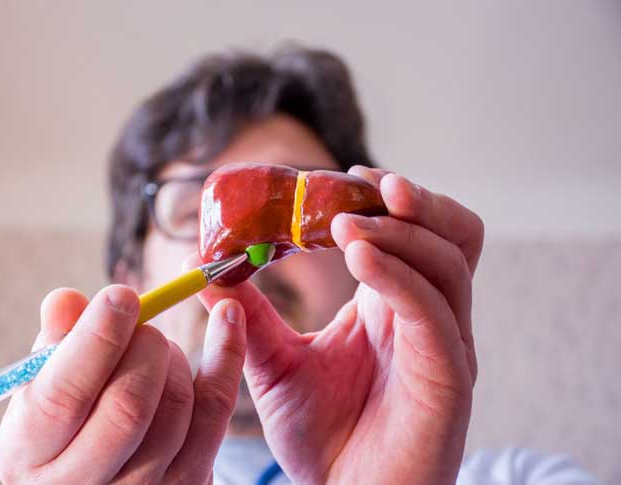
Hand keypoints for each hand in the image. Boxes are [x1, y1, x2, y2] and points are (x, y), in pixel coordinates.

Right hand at [0, 285, 246, 483]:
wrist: (100, 472)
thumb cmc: (65, 418)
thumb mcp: (44, 387)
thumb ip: (55, 344)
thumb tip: (66, 301)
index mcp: (28, 454)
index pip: (62, 397)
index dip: (96, 340)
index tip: (121, 295)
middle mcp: (80, 484)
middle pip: (128, 408)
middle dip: (144, 348)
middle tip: (144, 325)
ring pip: (176, 409)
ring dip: (175, 358)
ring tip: (157, 347)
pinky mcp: (187, 484)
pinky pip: (216, 412)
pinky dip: (226, 356)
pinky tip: (229, 317)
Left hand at [196, 167, 483, 483]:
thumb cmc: (322, 437)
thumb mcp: (274, 363)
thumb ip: (248, 315)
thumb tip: (204, 267)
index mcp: (396, 305)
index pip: (412, 231)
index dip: (381, 199)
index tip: (332, 180)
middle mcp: (429, 316)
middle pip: (453, 232)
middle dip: (411, 200)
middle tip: (360, 185)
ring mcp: (445, 344)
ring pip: (450, 259)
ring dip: (399, 229)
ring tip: (342, 223)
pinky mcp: (448, 376)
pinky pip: (432, 309)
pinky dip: (397, 273)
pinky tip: (356, 256)